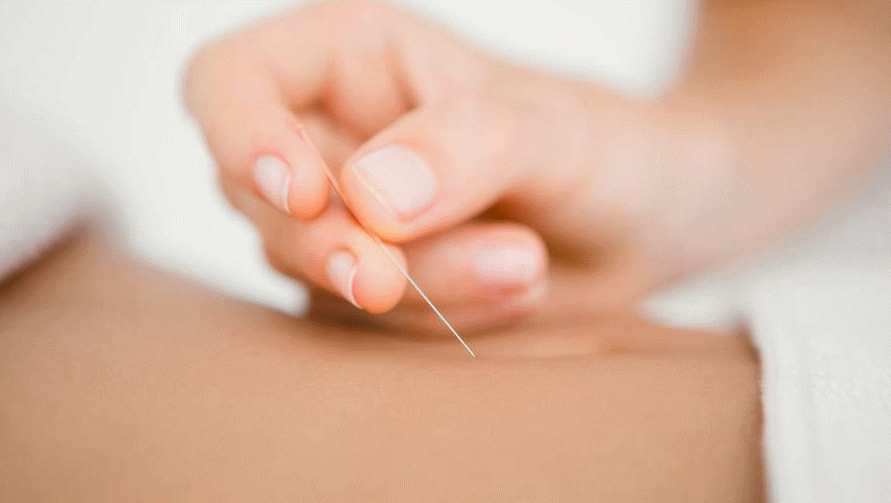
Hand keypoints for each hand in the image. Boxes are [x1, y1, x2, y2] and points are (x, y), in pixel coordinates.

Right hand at [182, 1, 703, 331]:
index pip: (231, 81)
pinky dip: (436, 316)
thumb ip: (467, 146)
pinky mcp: (371, 283)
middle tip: (395, 280)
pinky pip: (366, 321)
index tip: (305, 195)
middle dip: (332, 246)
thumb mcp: (552, 131)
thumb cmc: (600, 148)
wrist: (641, 225)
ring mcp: (346, 218)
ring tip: (523, 266)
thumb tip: (368, 198)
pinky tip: (511, 290)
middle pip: (257, 197)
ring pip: (317, 269)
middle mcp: (333, 138)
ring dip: (415, 284)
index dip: (240, 135)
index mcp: (349, 60)